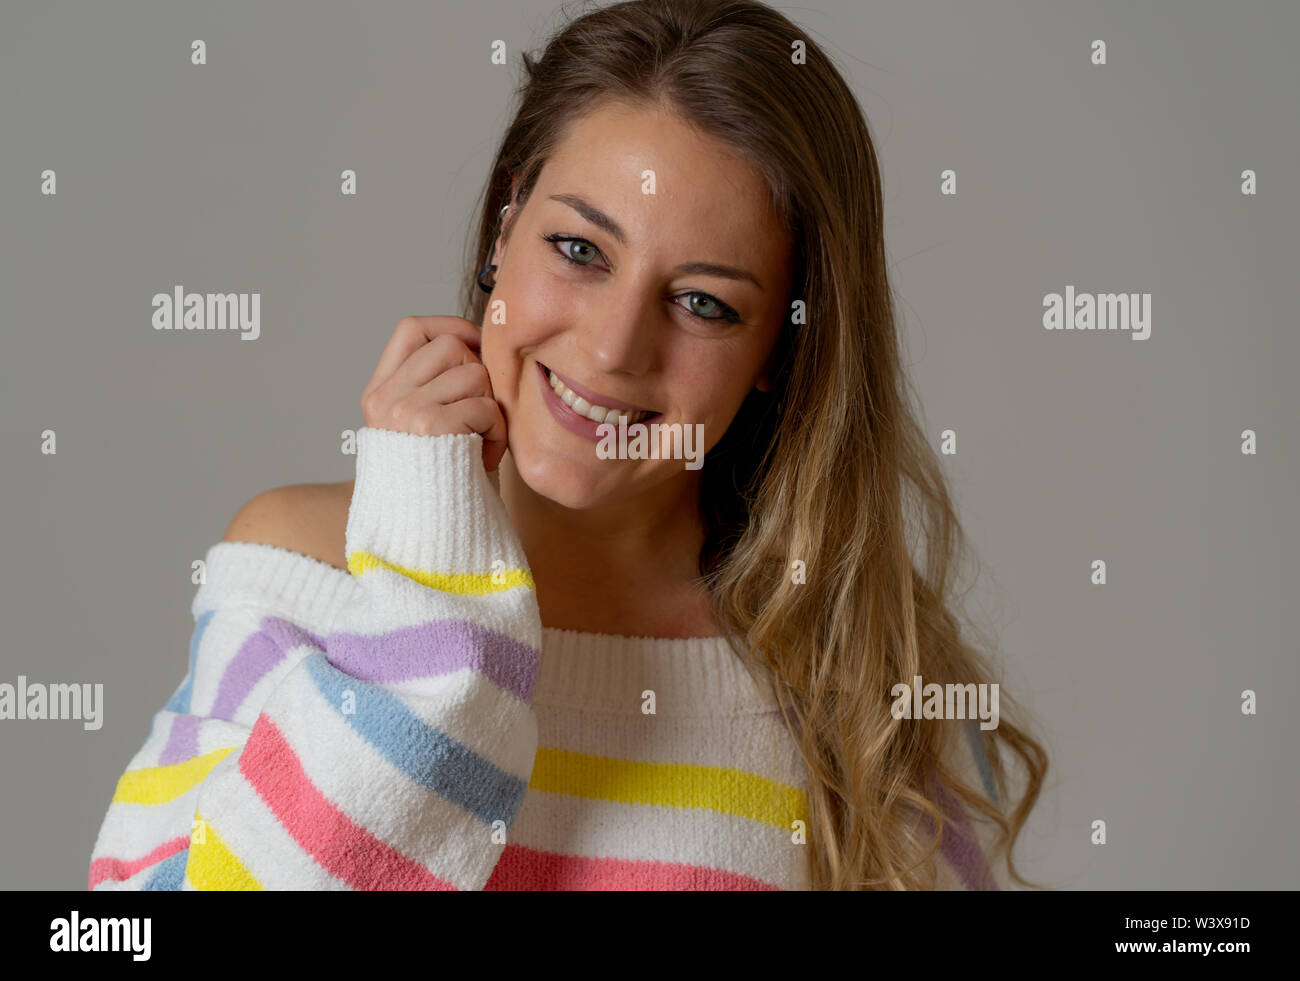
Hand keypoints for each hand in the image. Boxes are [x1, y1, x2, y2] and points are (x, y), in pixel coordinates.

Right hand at [360, 316, 507, 471]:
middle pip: (450, 347)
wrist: (428, 533)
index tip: (475, 345)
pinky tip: (484, 456)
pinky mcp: (430, 427)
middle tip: (479, 417)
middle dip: (478, 377)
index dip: (450, 327)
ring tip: (481, 442)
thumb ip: (432, 385)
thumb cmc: (441, 480)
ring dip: (492, 409)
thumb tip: (476, 341)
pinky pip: (485, 406)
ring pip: (474, 375)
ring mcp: (404, 411)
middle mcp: (385, 399)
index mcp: (379, 394)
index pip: (410, 329)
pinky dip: (497, 432)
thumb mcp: (422, 427)